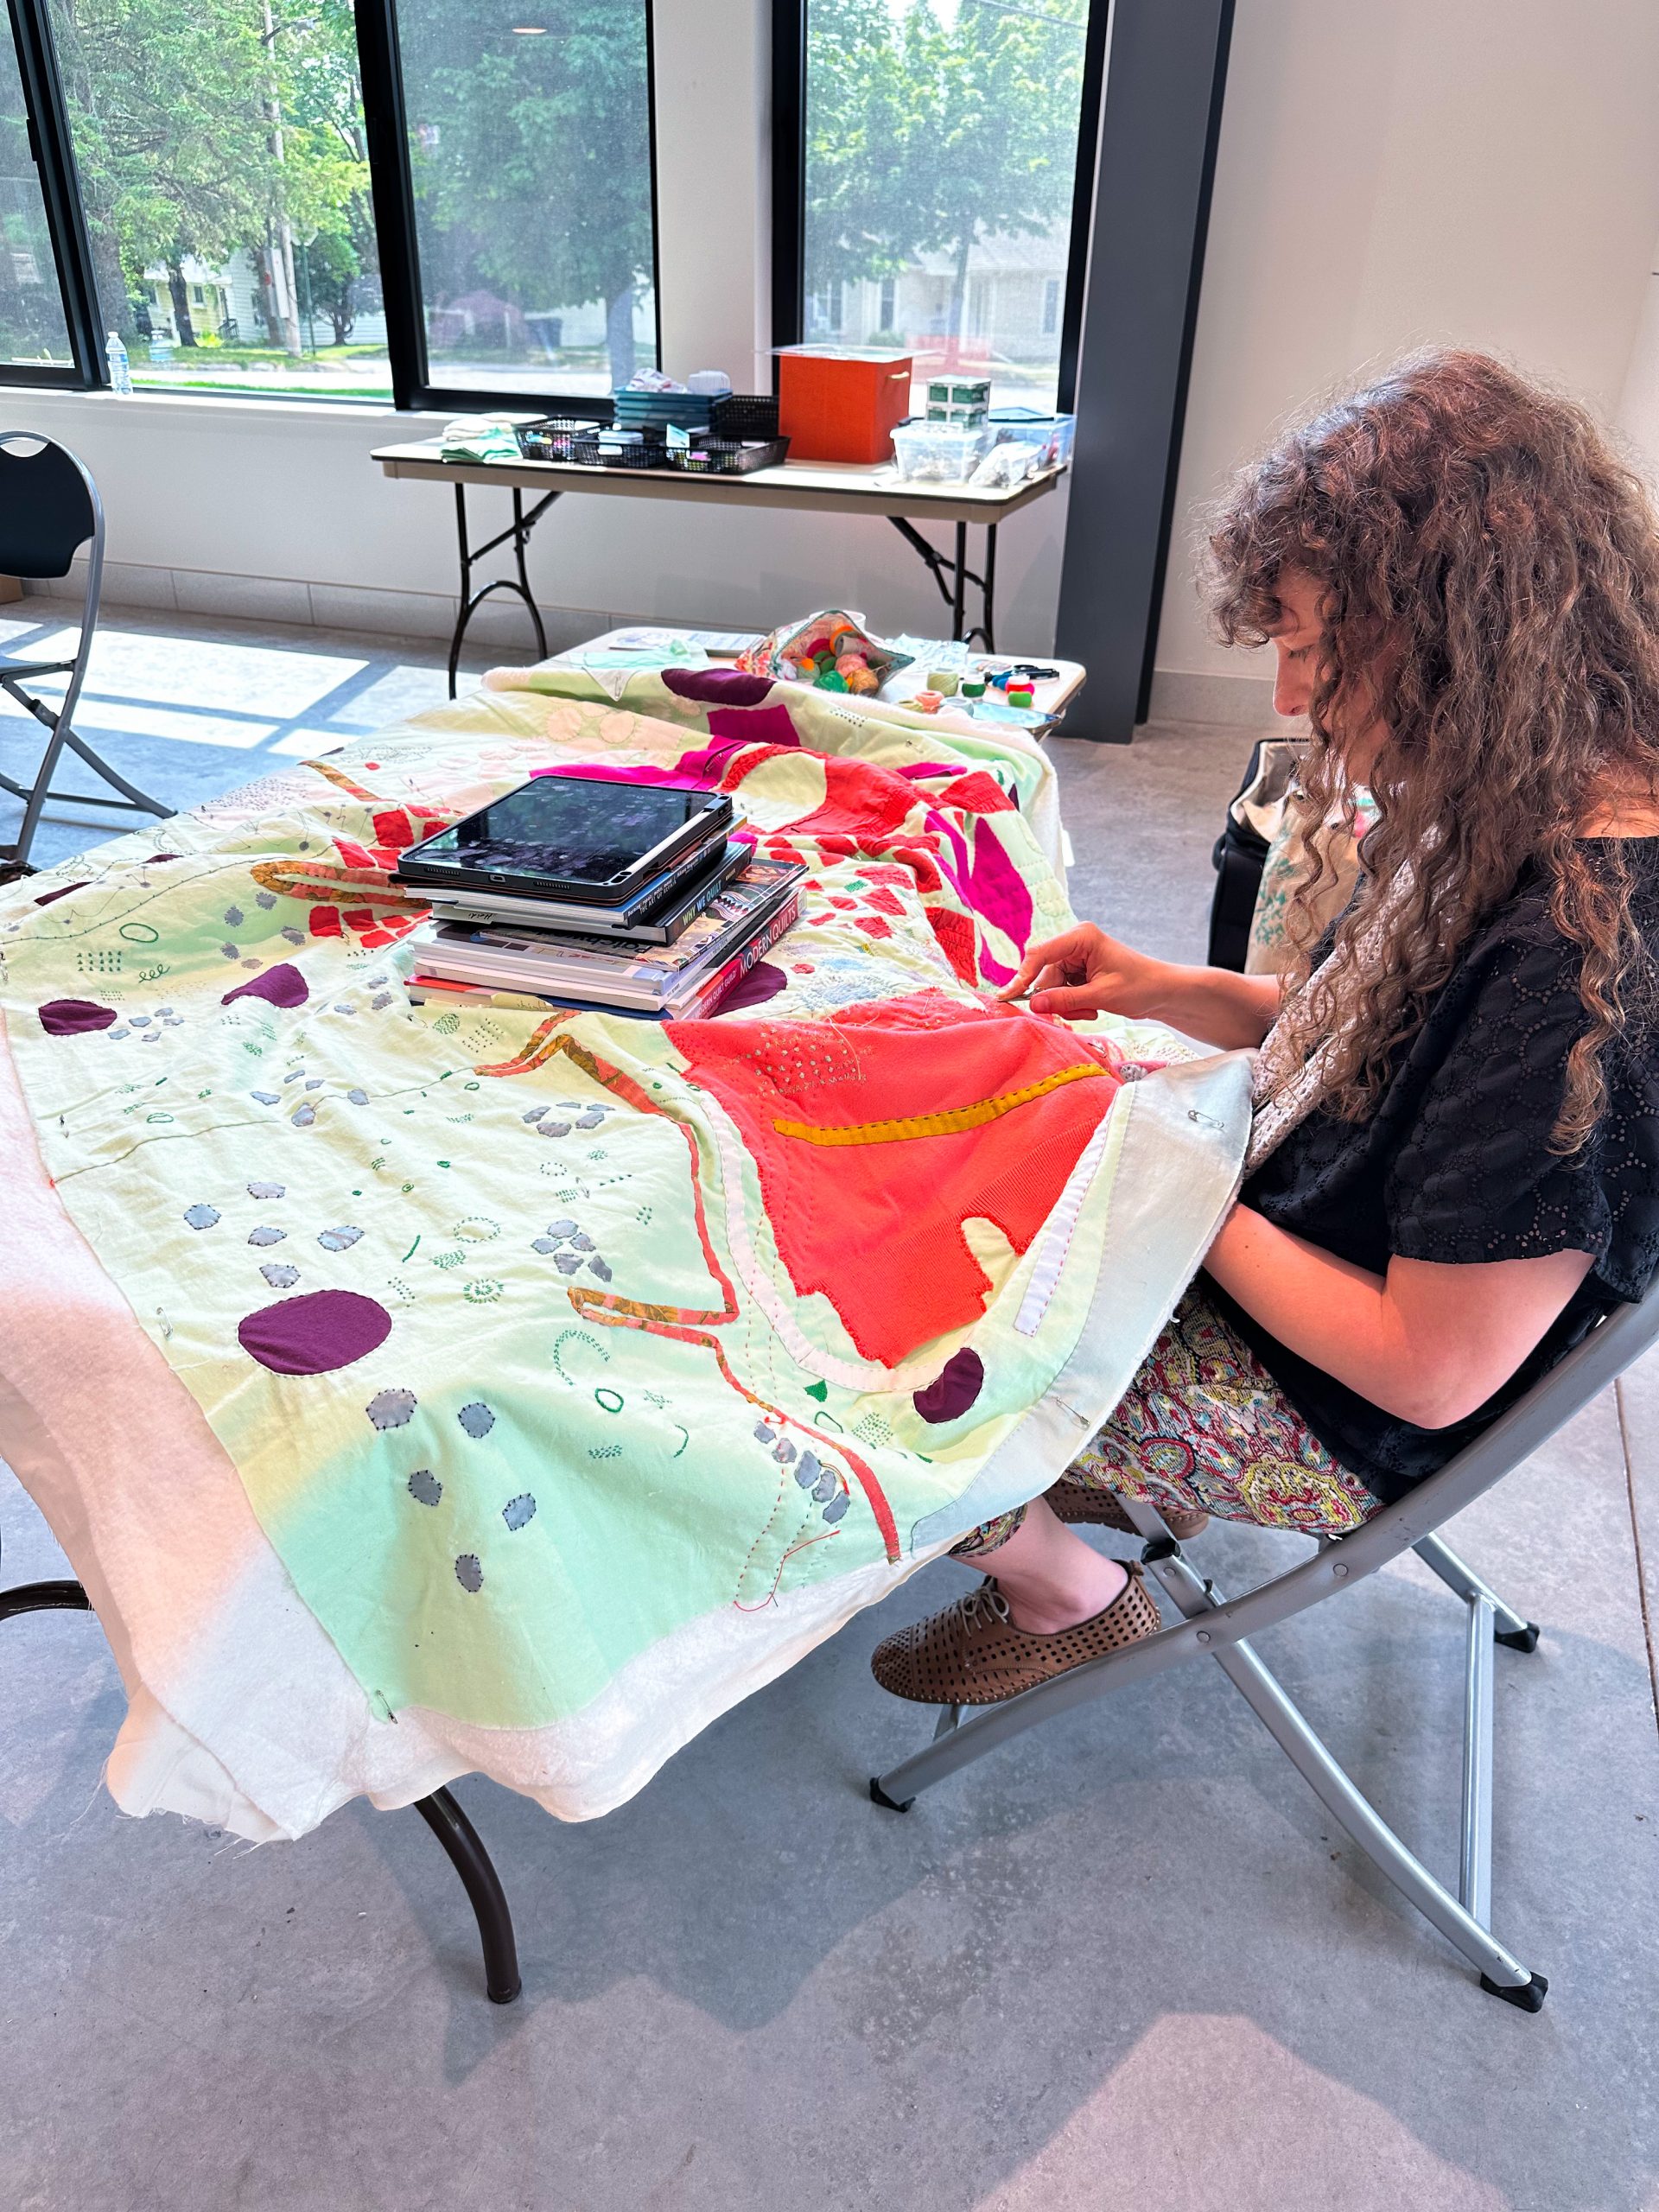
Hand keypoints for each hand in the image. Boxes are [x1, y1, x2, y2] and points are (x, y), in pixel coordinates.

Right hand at [997, 925, 1170, 1021]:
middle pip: (1044, 975)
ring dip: (1067, 1005)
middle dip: (1056, 998)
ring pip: (1051, 988)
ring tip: (1093, 1010)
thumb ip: (1065, 999)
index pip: (1040, 954)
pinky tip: (1092, 1007)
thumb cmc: (1140, 986)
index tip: (1007, 997)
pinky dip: (1072, 1005)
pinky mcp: (1077, 972)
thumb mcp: (1101, 996)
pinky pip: (1061, 993)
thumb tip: (1033, 1004)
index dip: (1022, 976)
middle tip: (1080, 1012)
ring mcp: (1075, 958)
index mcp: (1081, 937)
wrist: (1162, 992)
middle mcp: (1074, 943)